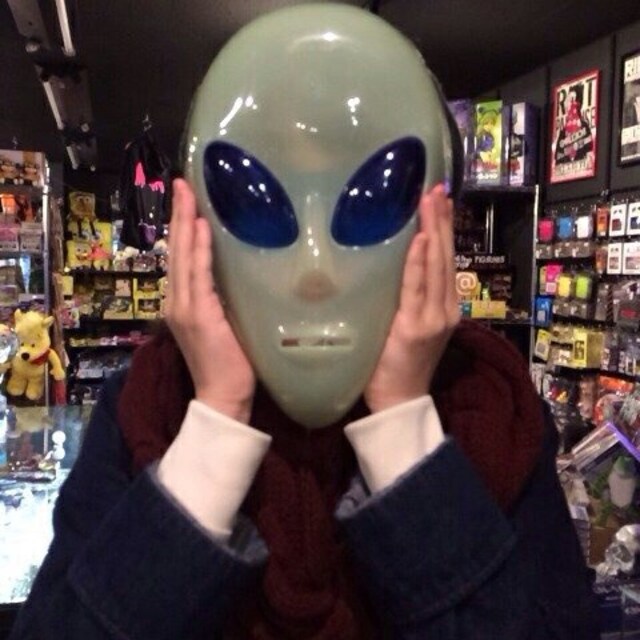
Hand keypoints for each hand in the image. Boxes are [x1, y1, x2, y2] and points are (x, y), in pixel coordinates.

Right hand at [165, 179, 254, 422]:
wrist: (223, 397)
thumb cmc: (231, 364)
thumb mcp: (226, 323)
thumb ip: (224, 298)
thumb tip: (241, 271)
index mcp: (184, 303)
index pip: (182, 258)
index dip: (183, 228)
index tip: (187, 200)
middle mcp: (178, 302)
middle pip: (177, 250)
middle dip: (179, 215)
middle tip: (182, 183)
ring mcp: (185, 308)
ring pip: (183, 257)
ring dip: (186, 223)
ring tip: (187, 193)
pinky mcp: (199, 315)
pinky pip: (199, 275)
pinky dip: (200, 250)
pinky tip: (202, 227)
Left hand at [364, 185, 459, 413]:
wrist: (399, 401)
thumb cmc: (395, 363)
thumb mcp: (406, 324)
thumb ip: (405, 296)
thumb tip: (389, 263)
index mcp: (443, 306)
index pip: (444, 259)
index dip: (443, 227)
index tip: (438, 198)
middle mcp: (445, 308)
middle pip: (445, 256)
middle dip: (441, 219)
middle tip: (436, 188)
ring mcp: (435, 317)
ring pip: (437, 266)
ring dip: (433, 230)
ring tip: (430, 200)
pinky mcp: (417, 327)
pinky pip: (417, 288)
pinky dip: (420, 263)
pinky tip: (420, 239)